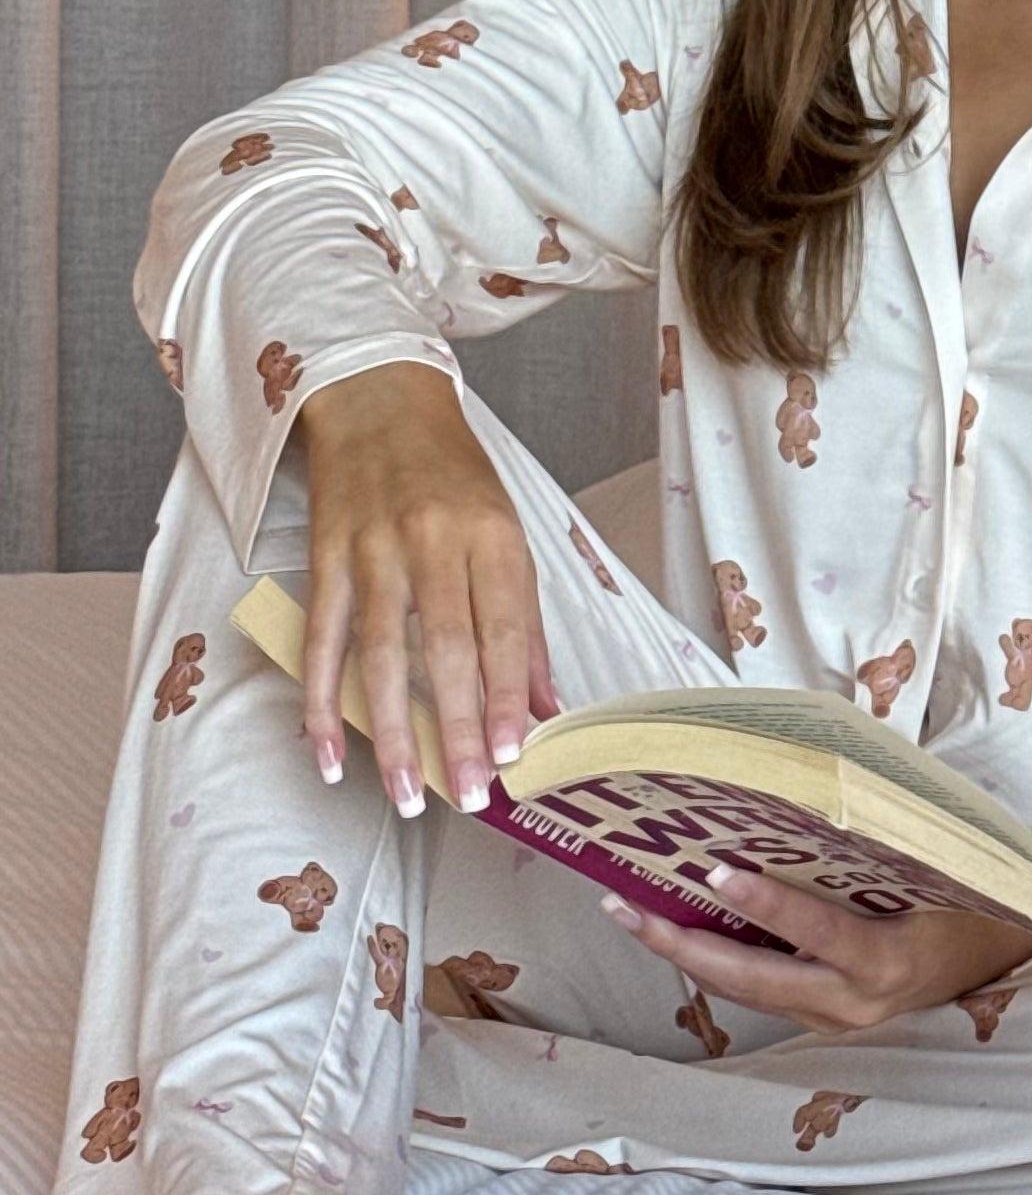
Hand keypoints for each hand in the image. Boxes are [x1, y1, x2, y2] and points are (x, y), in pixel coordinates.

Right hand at [297, 366, 558, 818]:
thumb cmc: (452, 474)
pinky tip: (332, 753)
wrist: (379, 400)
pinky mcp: (326, 559)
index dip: (508, 696)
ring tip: (408, 792)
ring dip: (393, 731)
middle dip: (457, 728)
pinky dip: (324, 702)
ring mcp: (373, 551)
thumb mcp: (506, 531)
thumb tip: (545, 706)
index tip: (513, 756)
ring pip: (382, 654)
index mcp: (490, 535)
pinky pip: (323, 641)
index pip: (505, 627)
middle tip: (469, 793)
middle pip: (446, 648)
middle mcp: (433, 541)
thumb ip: (525, 622)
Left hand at [599, 872, 1031, 1033]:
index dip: (768, 906)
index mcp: (886, 961)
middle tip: (628, 909)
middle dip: (683, 946)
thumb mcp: (935, 872)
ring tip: (630, 913)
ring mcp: (833, 1017)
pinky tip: (678, 928)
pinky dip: (715, 959)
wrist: (996, 962)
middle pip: (754, 979)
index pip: (818, 935)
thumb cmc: (965, 902)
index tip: (717, 873)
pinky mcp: (819, 1018)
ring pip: (744, 990)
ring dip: (685, 954)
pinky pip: (758, 990)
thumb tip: (820, 787)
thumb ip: (878, 843)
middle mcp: (852, 1001)